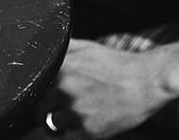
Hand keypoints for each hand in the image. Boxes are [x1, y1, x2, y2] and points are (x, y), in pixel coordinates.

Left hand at [46, 39, 178, 136]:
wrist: (146, 81)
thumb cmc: (115, 64)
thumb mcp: (85, 47)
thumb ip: (59, 48)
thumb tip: (37, 50)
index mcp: (61, 67)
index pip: (31, 86)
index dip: (33, 92)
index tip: (38, 94)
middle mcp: (65, 88)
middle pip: (38, 108)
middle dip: (45, 110)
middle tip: (55, 108)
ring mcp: (77, 111)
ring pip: (52, 124)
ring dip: (59, 123)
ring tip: (73, 115)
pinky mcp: (90, 131)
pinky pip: (69, 137)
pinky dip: (74, 132)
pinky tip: (86, 121)